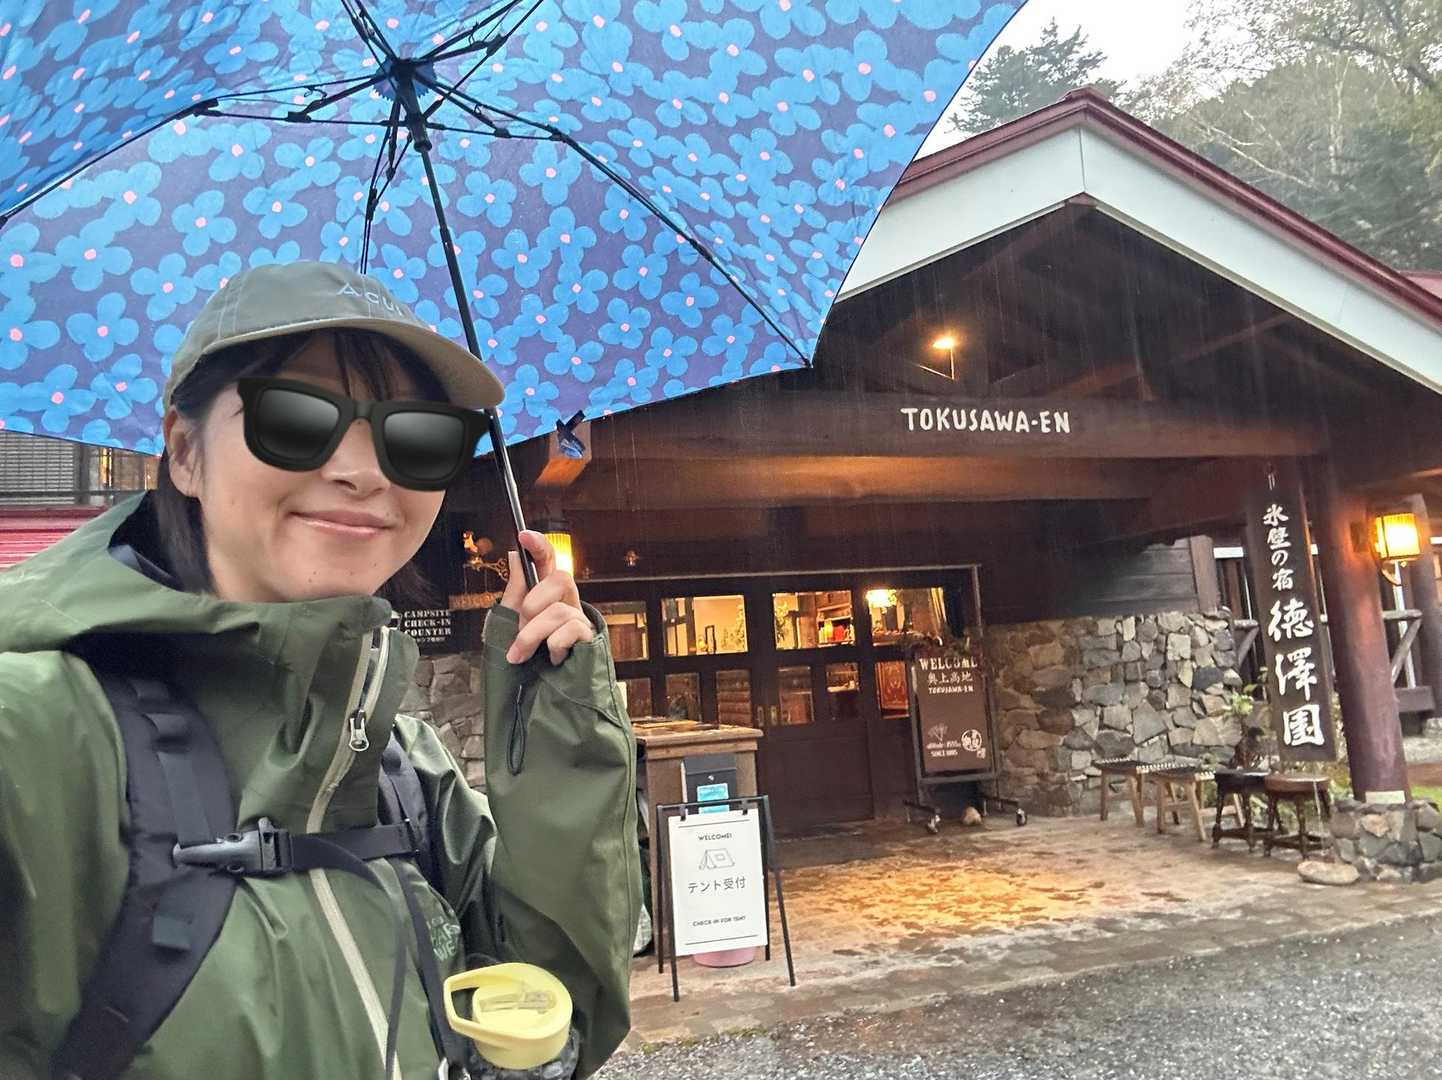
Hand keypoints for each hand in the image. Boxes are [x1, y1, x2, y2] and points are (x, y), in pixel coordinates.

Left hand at [499, 530, 594, 665]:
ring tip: (520, 655)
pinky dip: (552, 646)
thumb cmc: (530, 665)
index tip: (523, 535)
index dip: (540, 547)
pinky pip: (569, 629)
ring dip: (530, 634)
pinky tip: (552, 660)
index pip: (549, 564)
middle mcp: (569, 606)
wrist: (544, 701)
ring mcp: (581, 623)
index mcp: (549, 599)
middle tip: (520, 624)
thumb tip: (516, 554)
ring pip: (557, 610)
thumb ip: (517, 591)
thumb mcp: (512, 625)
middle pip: (562, 578)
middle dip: (534, 601)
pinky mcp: (591, 641)